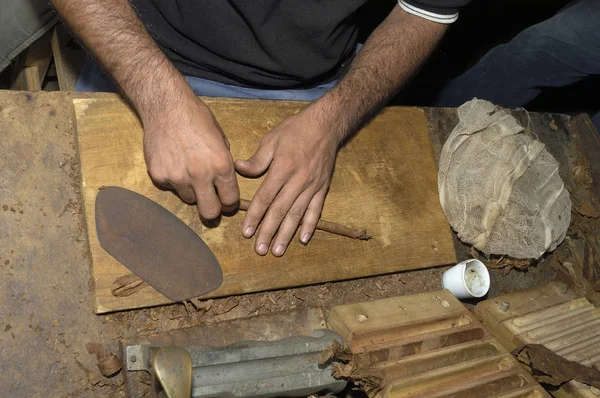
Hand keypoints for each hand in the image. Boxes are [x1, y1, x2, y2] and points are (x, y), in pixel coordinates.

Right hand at [143, 95, 238, 218]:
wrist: (165, 106)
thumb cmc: (197, 118)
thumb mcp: (221, 139)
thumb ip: (224, 162)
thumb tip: (225, 182)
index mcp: (221, 165)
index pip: (230, 200)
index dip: (229, 203)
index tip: (226, 202)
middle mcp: (200, 175)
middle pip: (210, 213)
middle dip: (213, 211)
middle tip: (211, 203)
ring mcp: (177, 177)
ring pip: (189, 199)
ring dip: (191, 191)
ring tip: (189, 171)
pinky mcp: (159, 176)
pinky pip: (170, 187)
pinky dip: (173, 180)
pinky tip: (173, 161)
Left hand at [235, 106, 339, 256]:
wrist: (326, 125)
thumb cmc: (295, 130)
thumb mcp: (272, 139)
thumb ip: (257, 159)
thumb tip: (239, 169)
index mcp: (283, 168)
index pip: (265, 197)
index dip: (255, 216)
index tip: (246, 232)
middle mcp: (298, 181)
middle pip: (280, 211)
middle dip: (268, 232)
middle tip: (259, 249)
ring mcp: (312, 186)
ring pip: (296, 214)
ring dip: (286, 234)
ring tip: (277, 250)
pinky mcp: (322, 188)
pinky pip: (315, 210)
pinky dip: (309, 225)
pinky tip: (302, 239)